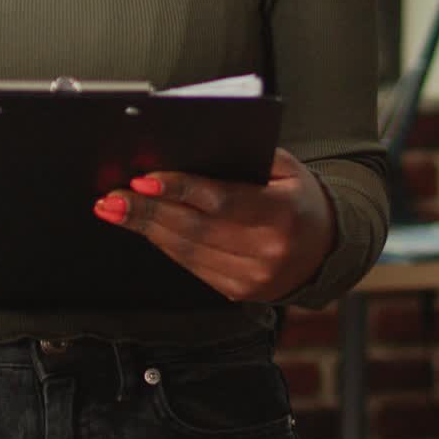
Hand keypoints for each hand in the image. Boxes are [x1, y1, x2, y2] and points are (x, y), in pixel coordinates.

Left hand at [92, 147, 335, 302]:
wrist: (326, 247)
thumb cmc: (298, 196)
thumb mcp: (284, 166)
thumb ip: (244, 156)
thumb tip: (188, 146)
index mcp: (280, 213)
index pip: (220, 200)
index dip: (178, 189)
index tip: (143, 180)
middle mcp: (266, 250)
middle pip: (194, 229)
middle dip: (146, 212)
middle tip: (111, 198)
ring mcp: (252, 277)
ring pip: (187, 251)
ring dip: (145, 230)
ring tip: (114, 210)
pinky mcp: (239, 292)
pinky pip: (192, 266)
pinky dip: (164, 245)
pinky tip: (143, 228)